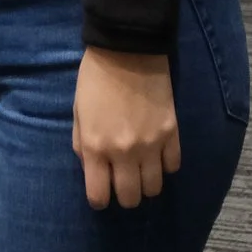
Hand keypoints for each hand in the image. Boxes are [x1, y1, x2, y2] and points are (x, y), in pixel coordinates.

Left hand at [72, 47, 179, 208]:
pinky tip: (157, 156)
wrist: (127, 51)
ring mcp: (151, 146)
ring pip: (154, 188)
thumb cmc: (94, 79)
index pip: (99, 195)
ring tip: (141, 172)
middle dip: (125, 196)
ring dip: (146, 184)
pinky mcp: (172, 135)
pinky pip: (173, 167)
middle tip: (123, 184)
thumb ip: (82, 144)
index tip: (101, 194)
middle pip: (130, 198)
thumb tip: (92, 169)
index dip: (99, 199)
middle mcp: (123, 152)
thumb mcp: (78, 112)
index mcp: (95, 146)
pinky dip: (165, 166)